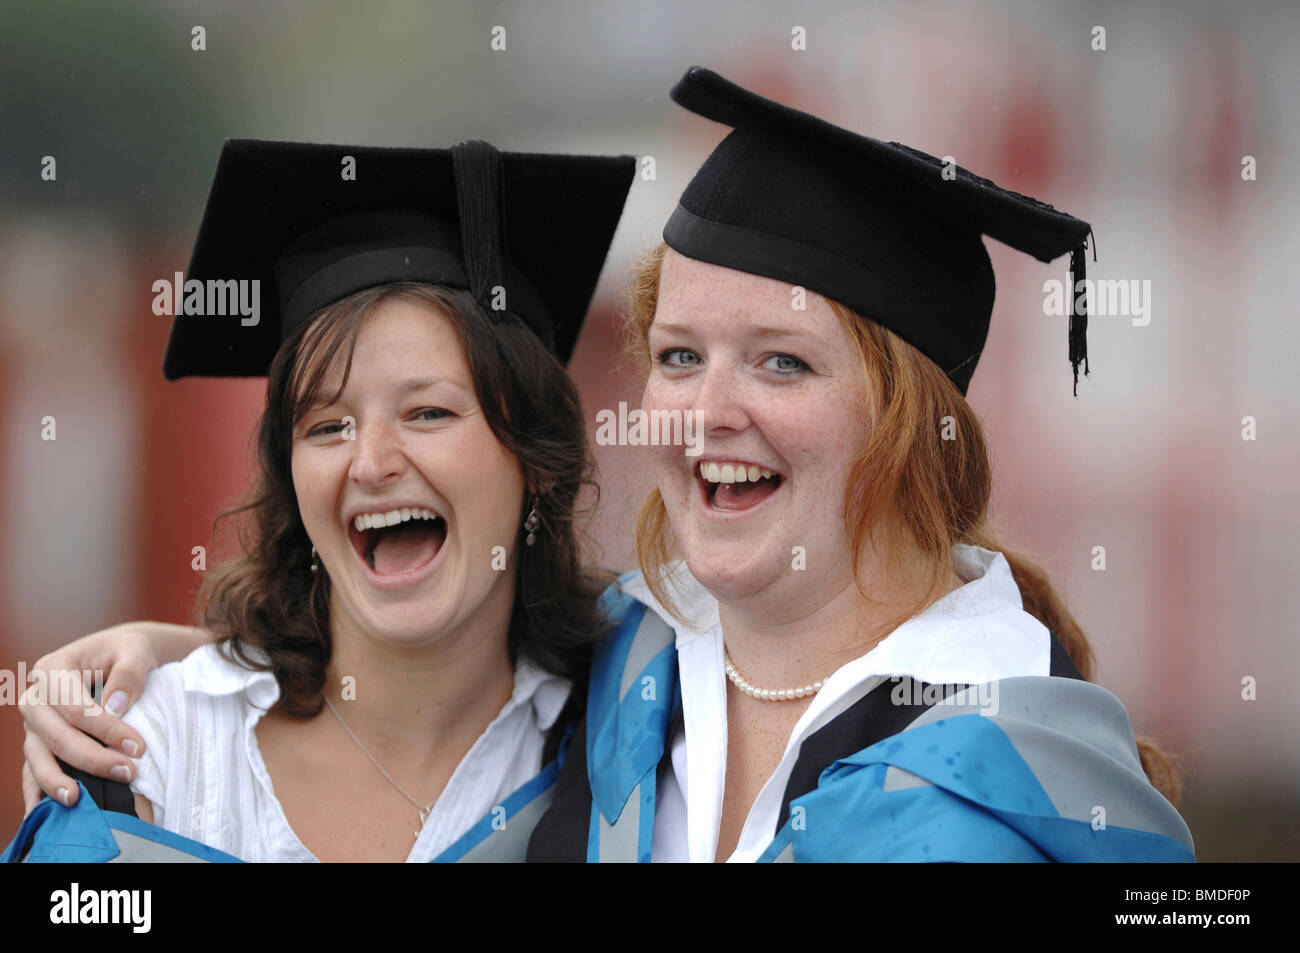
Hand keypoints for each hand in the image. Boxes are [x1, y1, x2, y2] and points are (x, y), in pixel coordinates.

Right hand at [18, 623, 160, 813]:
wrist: (114, 655)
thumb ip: (129, 672)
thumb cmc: (125, 651)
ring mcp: (32, 723)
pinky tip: (43, 812)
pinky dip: (36, 790)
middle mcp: (34, 697)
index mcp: (52, 669)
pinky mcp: (37, 741)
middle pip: (56, 735)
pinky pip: (31, 768)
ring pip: (37, 756)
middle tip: (127, 773)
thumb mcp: (135, 649)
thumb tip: (115, 706)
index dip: (107, 731)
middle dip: (91, 759)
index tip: (139, 748)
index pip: (76, 708)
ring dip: (57, 780)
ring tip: (77, 800)